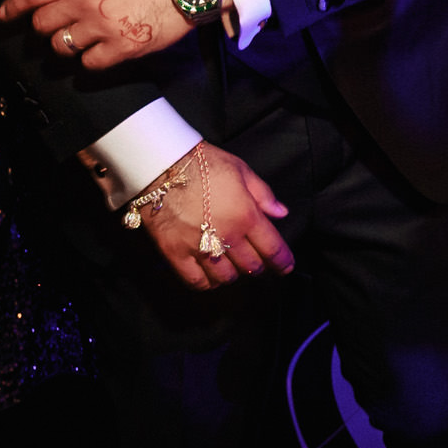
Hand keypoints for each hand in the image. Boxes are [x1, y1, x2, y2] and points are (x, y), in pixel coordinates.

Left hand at [0, 0, 191, 69]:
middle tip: (55, 27)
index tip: (3, 16)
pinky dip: (89, 60)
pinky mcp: (120, 48)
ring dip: (65, 45)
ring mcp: (102, 28)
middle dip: (43, 28)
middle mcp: (85, 4)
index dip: (13, 6)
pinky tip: (99, 51)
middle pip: (43, 25)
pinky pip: (88, 64)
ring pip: (62, 47)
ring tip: (79, 40)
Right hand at [137, 143, 296, 290]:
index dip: (282, 262)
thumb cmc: (203, 164)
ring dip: (234, 273)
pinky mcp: (175, 253)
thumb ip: (263, 195)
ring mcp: (199, 247)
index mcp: (246, 215)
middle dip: (258, 265)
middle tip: (256, 259)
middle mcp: (226, 236)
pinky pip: (196, 281)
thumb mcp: (241, 170)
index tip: (286, 267)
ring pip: (226, 277)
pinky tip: (210, 274)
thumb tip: (281, 213)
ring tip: (232, 263)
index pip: (272, 248)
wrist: (160, 165)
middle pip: (251, 266)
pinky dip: (207, 283)